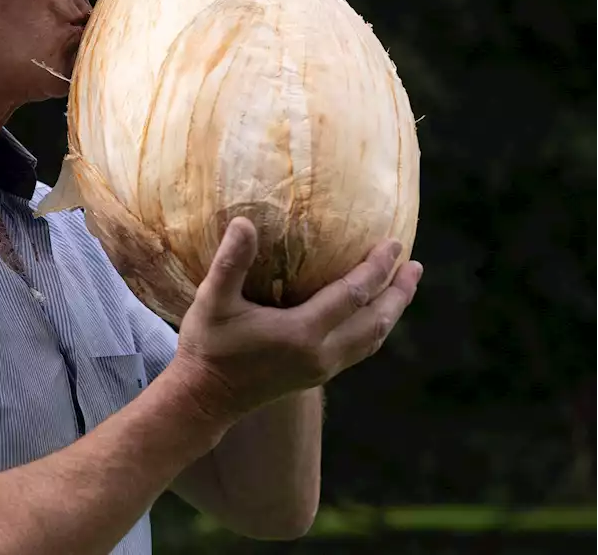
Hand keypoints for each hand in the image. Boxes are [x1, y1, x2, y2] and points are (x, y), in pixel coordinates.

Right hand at [172, 217, 422, 421]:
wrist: (205, 398)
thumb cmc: (208, 345)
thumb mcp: (212, 301)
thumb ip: (230, 262)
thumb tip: (244, 222)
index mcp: (302, 333)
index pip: (354, 295)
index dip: (376, 267)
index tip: (394, 243)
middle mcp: (321, 354)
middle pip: (376, 321)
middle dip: (398, 291)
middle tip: (414, 264)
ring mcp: (322, 368)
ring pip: (372, 339)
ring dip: (392, 311)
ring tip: (404, 287)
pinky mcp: (317, 376)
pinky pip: (359, 350)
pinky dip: (375, 328)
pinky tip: (371, 315)